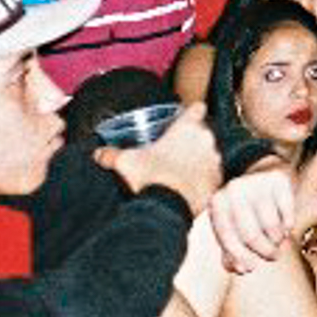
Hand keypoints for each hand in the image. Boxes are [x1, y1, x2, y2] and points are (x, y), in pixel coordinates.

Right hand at [95, 104, 221, 216]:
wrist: (167, 208)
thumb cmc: (149, 178)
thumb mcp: (125, 162)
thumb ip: (111, 154)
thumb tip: (98, 154)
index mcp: (187, 128)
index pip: (197, 108)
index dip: (191, 113)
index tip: (184, 119)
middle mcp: (206, 140)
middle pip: (204, 132)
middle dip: (193, 139)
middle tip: (177, 151)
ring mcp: (215, 160)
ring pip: (211, 153)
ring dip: (201, 159)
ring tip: (183, 171)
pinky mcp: (218, 180)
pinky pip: (214, 175)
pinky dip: (206, 179)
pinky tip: (192, 186)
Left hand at [209, 163, 300, 272]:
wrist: (260, 169)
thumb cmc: (244, 206)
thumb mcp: (231, 225)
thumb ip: (231, 251)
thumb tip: (241, 269)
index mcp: (217, 203)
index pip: (228, 239)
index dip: (240, 257)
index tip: (251, 267)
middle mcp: (234, 190)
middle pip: (251, 235)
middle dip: (264, 251)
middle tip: (273, 256)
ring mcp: (256, 182)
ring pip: (271, 226)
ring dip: (277, 240)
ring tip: (277, 239)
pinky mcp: (277, 179)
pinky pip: (287, 214)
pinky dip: (288, 226)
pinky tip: (285, 225)